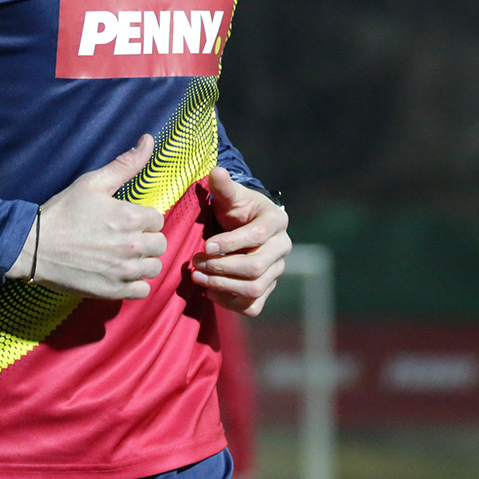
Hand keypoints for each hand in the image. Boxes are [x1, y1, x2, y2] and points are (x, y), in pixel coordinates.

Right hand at [7, 134, 166, 299]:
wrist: (34, 246)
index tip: (125, 219)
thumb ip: (125, 164)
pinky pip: (142, 290)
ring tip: (122, 255)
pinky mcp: (114, 291)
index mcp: (131, 217)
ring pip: (154, 268)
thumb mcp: (93, 182)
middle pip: (160, 244)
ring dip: (142, 261)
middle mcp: (133, 245)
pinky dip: (134, 283)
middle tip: (123, 237)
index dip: (142, 218)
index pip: (157, 219)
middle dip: (145, 239)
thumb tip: (148, 140)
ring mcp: (124, 271)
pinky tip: (119, 273)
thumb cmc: (63, 211)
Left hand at [191, 169, 290, 316]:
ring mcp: (276, 271)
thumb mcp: (229, 196)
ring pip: (255, 289)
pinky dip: (231, 303)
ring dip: (223, 285)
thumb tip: (216, 172)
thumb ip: (223, 186)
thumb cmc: (235, 208)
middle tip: (195, 264)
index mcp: (277, 221)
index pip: (257, 236)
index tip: (205, 245)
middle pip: (256, 267)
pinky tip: (210, 291)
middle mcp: (282, 247)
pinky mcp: (267, 289)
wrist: (243, 226)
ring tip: (198, 277)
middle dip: (222, 267)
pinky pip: (253, 306)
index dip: (230, 243)